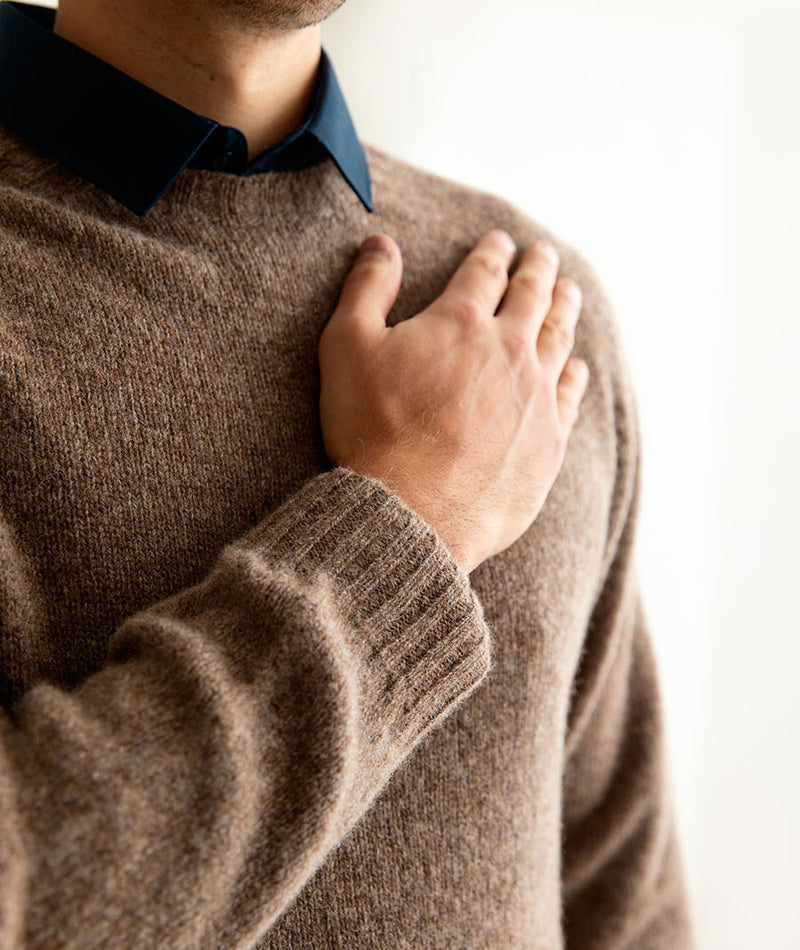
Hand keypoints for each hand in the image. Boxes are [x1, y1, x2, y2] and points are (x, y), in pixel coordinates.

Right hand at [318, 229, 588, 574]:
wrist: (412, 511)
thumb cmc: (372, 428)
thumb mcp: (347, 346)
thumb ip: (367, 288)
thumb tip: (382, 243)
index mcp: (460, 321)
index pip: (484, 272)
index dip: (493, 251)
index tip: (502, 240)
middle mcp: (508, 350)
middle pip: (532, 296)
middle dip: (539, 270)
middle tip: (545, 255)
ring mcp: (535, 395)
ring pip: (559, 338)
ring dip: (565, 309)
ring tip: (569, 293)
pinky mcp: (548, 440)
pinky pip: (569, 394)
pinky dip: (574, 372)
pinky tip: (576, 366)